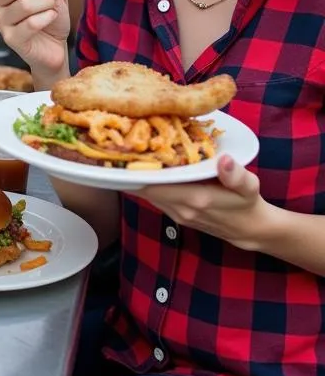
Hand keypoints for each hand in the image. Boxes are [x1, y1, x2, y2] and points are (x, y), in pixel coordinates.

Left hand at [137, 155, 268, 251]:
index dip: (138, 169)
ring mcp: (176, 214)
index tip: (129, 150)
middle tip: (126, 146)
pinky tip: (146, 170)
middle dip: (134, 169)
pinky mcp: (175, 216)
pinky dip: (148, 185)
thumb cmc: (247, 202)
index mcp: (194, 199)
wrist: (249, 229)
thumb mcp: (249, 186)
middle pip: (145, 188)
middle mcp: (180, 208)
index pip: (154, 184)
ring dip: (139, 177)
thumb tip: (224, 160)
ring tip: (132, 154)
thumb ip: (236, 175)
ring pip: (147, 194)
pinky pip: (155, 198)